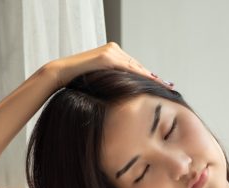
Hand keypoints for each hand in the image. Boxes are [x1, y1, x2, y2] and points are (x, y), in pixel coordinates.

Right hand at [45, 42, 173, 89]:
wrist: (58, 75)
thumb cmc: (74, 82)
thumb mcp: (97, 82)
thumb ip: (110, 83)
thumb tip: (123, 96)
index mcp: (111, 54)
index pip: (134, 67)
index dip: (149, 77)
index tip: (163, 85)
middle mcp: (113, 49)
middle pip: (138, 66)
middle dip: (154, 78)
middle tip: (170, 87)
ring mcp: (110, 51)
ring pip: (135, 67)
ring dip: (150, 78)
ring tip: (165, 87)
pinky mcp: (105, 56)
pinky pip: (126, 68)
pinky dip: (138, 76)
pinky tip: (150, 83)